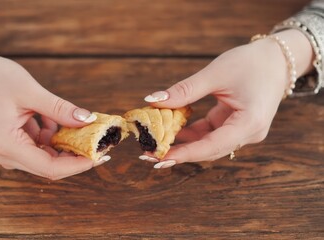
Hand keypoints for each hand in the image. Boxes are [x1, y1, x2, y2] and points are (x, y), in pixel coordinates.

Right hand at [0, 27, 103, 179]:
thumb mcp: (31, 92)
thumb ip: (59, 109)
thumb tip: (89, 121)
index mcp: (7, 145)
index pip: (49, 167)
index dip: (77, 165)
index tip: (99, 155)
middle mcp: (6, 155)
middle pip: (50, 166)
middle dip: (76, 155)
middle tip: (100, 142)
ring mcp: (9, 151)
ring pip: (47, 157)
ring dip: (67, 144)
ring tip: (83, 126)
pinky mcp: (14, 144)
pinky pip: (41, 147)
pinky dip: (55, 136)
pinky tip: (56, 119)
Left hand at [144, 30, 313, 166]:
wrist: (277, 58)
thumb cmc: (252, 62)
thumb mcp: (216, 74)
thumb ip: (185, 90)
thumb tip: (153, 100)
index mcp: (249, 124)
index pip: (212, 146)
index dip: (185, 154)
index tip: (159, 157)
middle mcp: (248, 133)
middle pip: (208, 150)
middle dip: (178, 153)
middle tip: (148, 155)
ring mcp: (241, 131)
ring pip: (207, 144)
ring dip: (182, 144)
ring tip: (153, 145)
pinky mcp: (234, 125)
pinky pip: (209, 134)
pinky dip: (190, 133)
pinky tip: (169, 130)